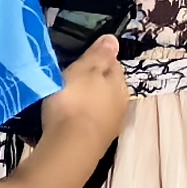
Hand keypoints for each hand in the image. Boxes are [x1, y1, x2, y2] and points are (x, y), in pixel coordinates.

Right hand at [41, 31, 131, 160]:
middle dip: (92, 83)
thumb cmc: (76, 101)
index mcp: (120, 84)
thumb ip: (100, 54)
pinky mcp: (97, 143)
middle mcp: (120, 105)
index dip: (96, 60)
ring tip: (65, 101)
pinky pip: (89, 123)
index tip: (79, 61)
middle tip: (69, 80)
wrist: (71, 148)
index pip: (113, 64)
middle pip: (107, 86)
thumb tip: (114, 39)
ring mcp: (110, 126)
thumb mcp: (86, 69)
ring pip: (99, 106)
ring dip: (86, 102)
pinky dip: (80, 119)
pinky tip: (67, 120)